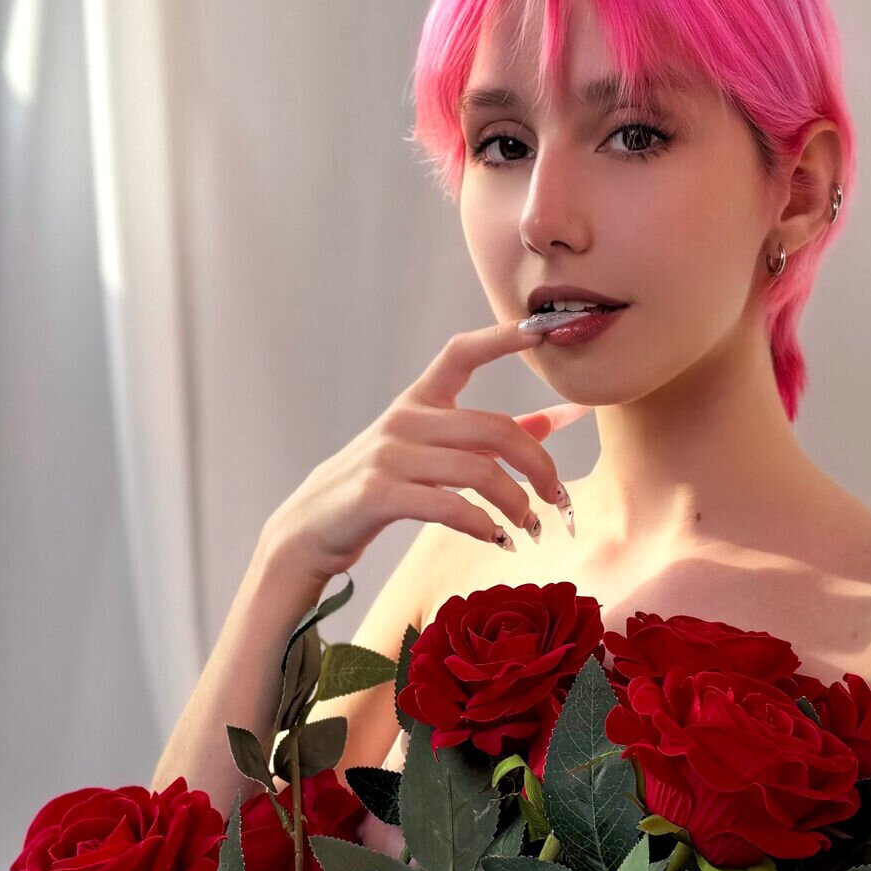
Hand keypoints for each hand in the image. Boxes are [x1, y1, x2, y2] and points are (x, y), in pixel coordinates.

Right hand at [262, 319, 589, 582]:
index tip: (538, 331)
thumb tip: (557, 420)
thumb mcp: (432, 451)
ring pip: (480, 472)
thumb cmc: (383, 484)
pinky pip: (450, 506)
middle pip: (493, 429)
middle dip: (539, 465)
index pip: (459, 353)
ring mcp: (390, 457)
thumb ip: (491, 436)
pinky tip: (497, 539)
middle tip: (558, 497)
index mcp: (418, 401)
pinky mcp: (380, 495)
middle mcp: (405, 421)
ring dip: (517, 505)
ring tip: (531, 527)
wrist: (311, 526)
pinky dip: (483, 526)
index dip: (499, 339)